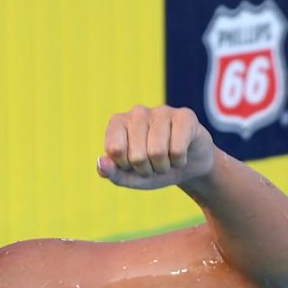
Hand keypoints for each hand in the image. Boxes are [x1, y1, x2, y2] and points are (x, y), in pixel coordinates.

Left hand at [97, 105, 215, 189]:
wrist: (187, 165)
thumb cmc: (151, 167)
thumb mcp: (128, 176)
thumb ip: (110, 172)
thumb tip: (101, 161)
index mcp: (117, 122)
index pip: (114, 150)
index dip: (125, 166)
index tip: (131, 163)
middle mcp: (137, 112)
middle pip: (136, 155)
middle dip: (146, 170)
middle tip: (152, 164)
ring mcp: (162, 111)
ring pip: (157, 152)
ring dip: (163, 167)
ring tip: (166, 161)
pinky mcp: (185, 116)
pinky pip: (178, 149)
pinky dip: (179, 162)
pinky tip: (180, 155)